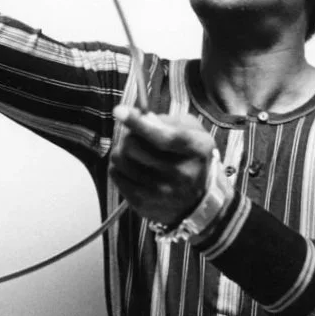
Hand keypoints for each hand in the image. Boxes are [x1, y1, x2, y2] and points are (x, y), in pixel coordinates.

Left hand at [109, 106, 216, 226]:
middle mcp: (182, 175)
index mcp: (197, 150)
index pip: (164, 137)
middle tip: (135, 137)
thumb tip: (139, 117)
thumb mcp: (193, 132)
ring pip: (120, 160)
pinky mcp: (143, 204)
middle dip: (129, 135)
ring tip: (133, 153)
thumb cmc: (192, 157)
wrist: (199, 199)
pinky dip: (118, 167)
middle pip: (134, 146)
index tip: (119, 111)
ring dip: (121, 151)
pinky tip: (131, 168)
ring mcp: (161, 193)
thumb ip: (169, 121)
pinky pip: (115, 175)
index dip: (138, 123)